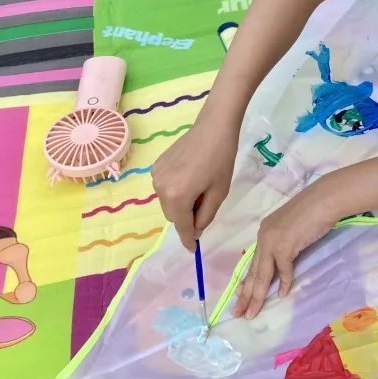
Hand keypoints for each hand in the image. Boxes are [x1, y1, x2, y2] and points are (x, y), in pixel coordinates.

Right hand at [152, 116, 238, 250]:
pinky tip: (190, 178)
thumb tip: (195, 230)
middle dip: (187, 218)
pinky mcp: (156, 166)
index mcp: (177, 196)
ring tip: (200, 188)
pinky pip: (165, 189)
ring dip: (181, 204)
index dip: (188, 239)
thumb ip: (205, 216)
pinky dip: (176, 191)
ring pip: (168, 203)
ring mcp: (156, 176)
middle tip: (206, 205)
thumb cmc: (221, 160)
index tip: (193, 250)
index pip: (182, 226)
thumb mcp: (219, 192)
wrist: (213, 128)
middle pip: (173, 216)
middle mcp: (160, 188)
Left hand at [231, 187, 336, 318]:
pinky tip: (282, 295)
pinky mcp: (285, 247)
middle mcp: (264, 237)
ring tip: (250, 313)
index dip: (247, 280)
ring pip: (262, 275)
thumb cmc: (312, 211)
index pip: (254, 261)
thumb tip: (284, 260)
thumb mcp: (292, 228)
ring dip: (256, 296)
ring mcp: (273, 242)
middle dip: (246, 294)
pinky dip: (284, 283)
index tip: (240, 295)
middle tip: (237, 312)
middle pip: (254, 271)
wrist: (323, 200)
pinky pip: (284, 270)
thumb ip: (285, 242)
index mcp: (265, 232)